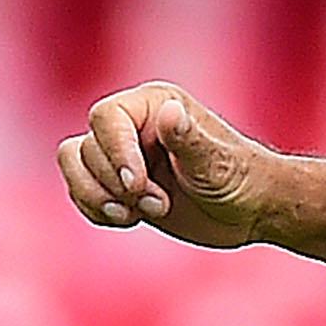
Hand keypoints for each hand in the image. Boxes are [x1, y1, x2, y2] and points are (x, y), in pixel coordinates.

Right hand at [56, 83, 280, 246]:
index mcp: (154, 104)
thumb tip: (168, 111)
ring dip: (98, 197)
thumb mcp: (218, 164)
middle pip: (86, 147)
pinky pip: (79, 190)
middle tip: (160, 204)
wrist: (252, 210)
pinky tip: (130, 221)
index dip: (115, 152)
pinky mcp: (116, 183)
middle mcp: (131, 124)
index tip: (137, 185)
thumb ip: (188, 140)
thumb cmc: (243, 181)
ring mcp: (121, 154)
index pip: (106, 118)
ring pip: (73, 165)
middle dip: (116, 184)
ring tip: (138, 215)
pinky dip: (95, 210)